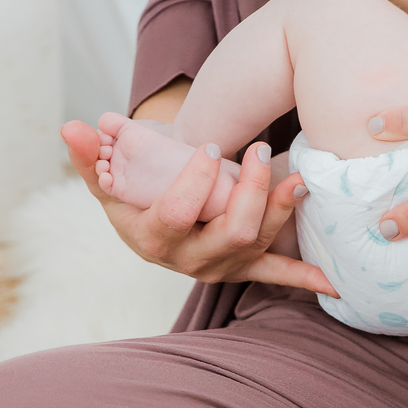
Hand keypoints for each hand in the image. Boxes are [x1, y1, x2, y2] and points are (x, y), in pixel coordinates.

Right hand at [60, 121, 333, 293]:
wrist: (154, 225)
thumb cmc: (132, 198)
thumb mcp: (107, 181)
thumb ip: (89, 155)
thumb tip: (73, 125)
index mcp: (152, 238)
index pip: (176, 214)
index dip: (194, 183)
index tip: (210, 148)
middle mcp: (189, 259)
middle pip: (228, 234)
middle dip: (249, 193)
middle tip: (258, 151)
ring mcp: (220, 265)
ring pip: (257, 243)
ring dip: (281, 211)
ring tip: (299, 178)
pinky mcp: (245, 266)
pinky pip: (277, 275)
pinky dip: (305, 279)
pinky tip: (334, 282)